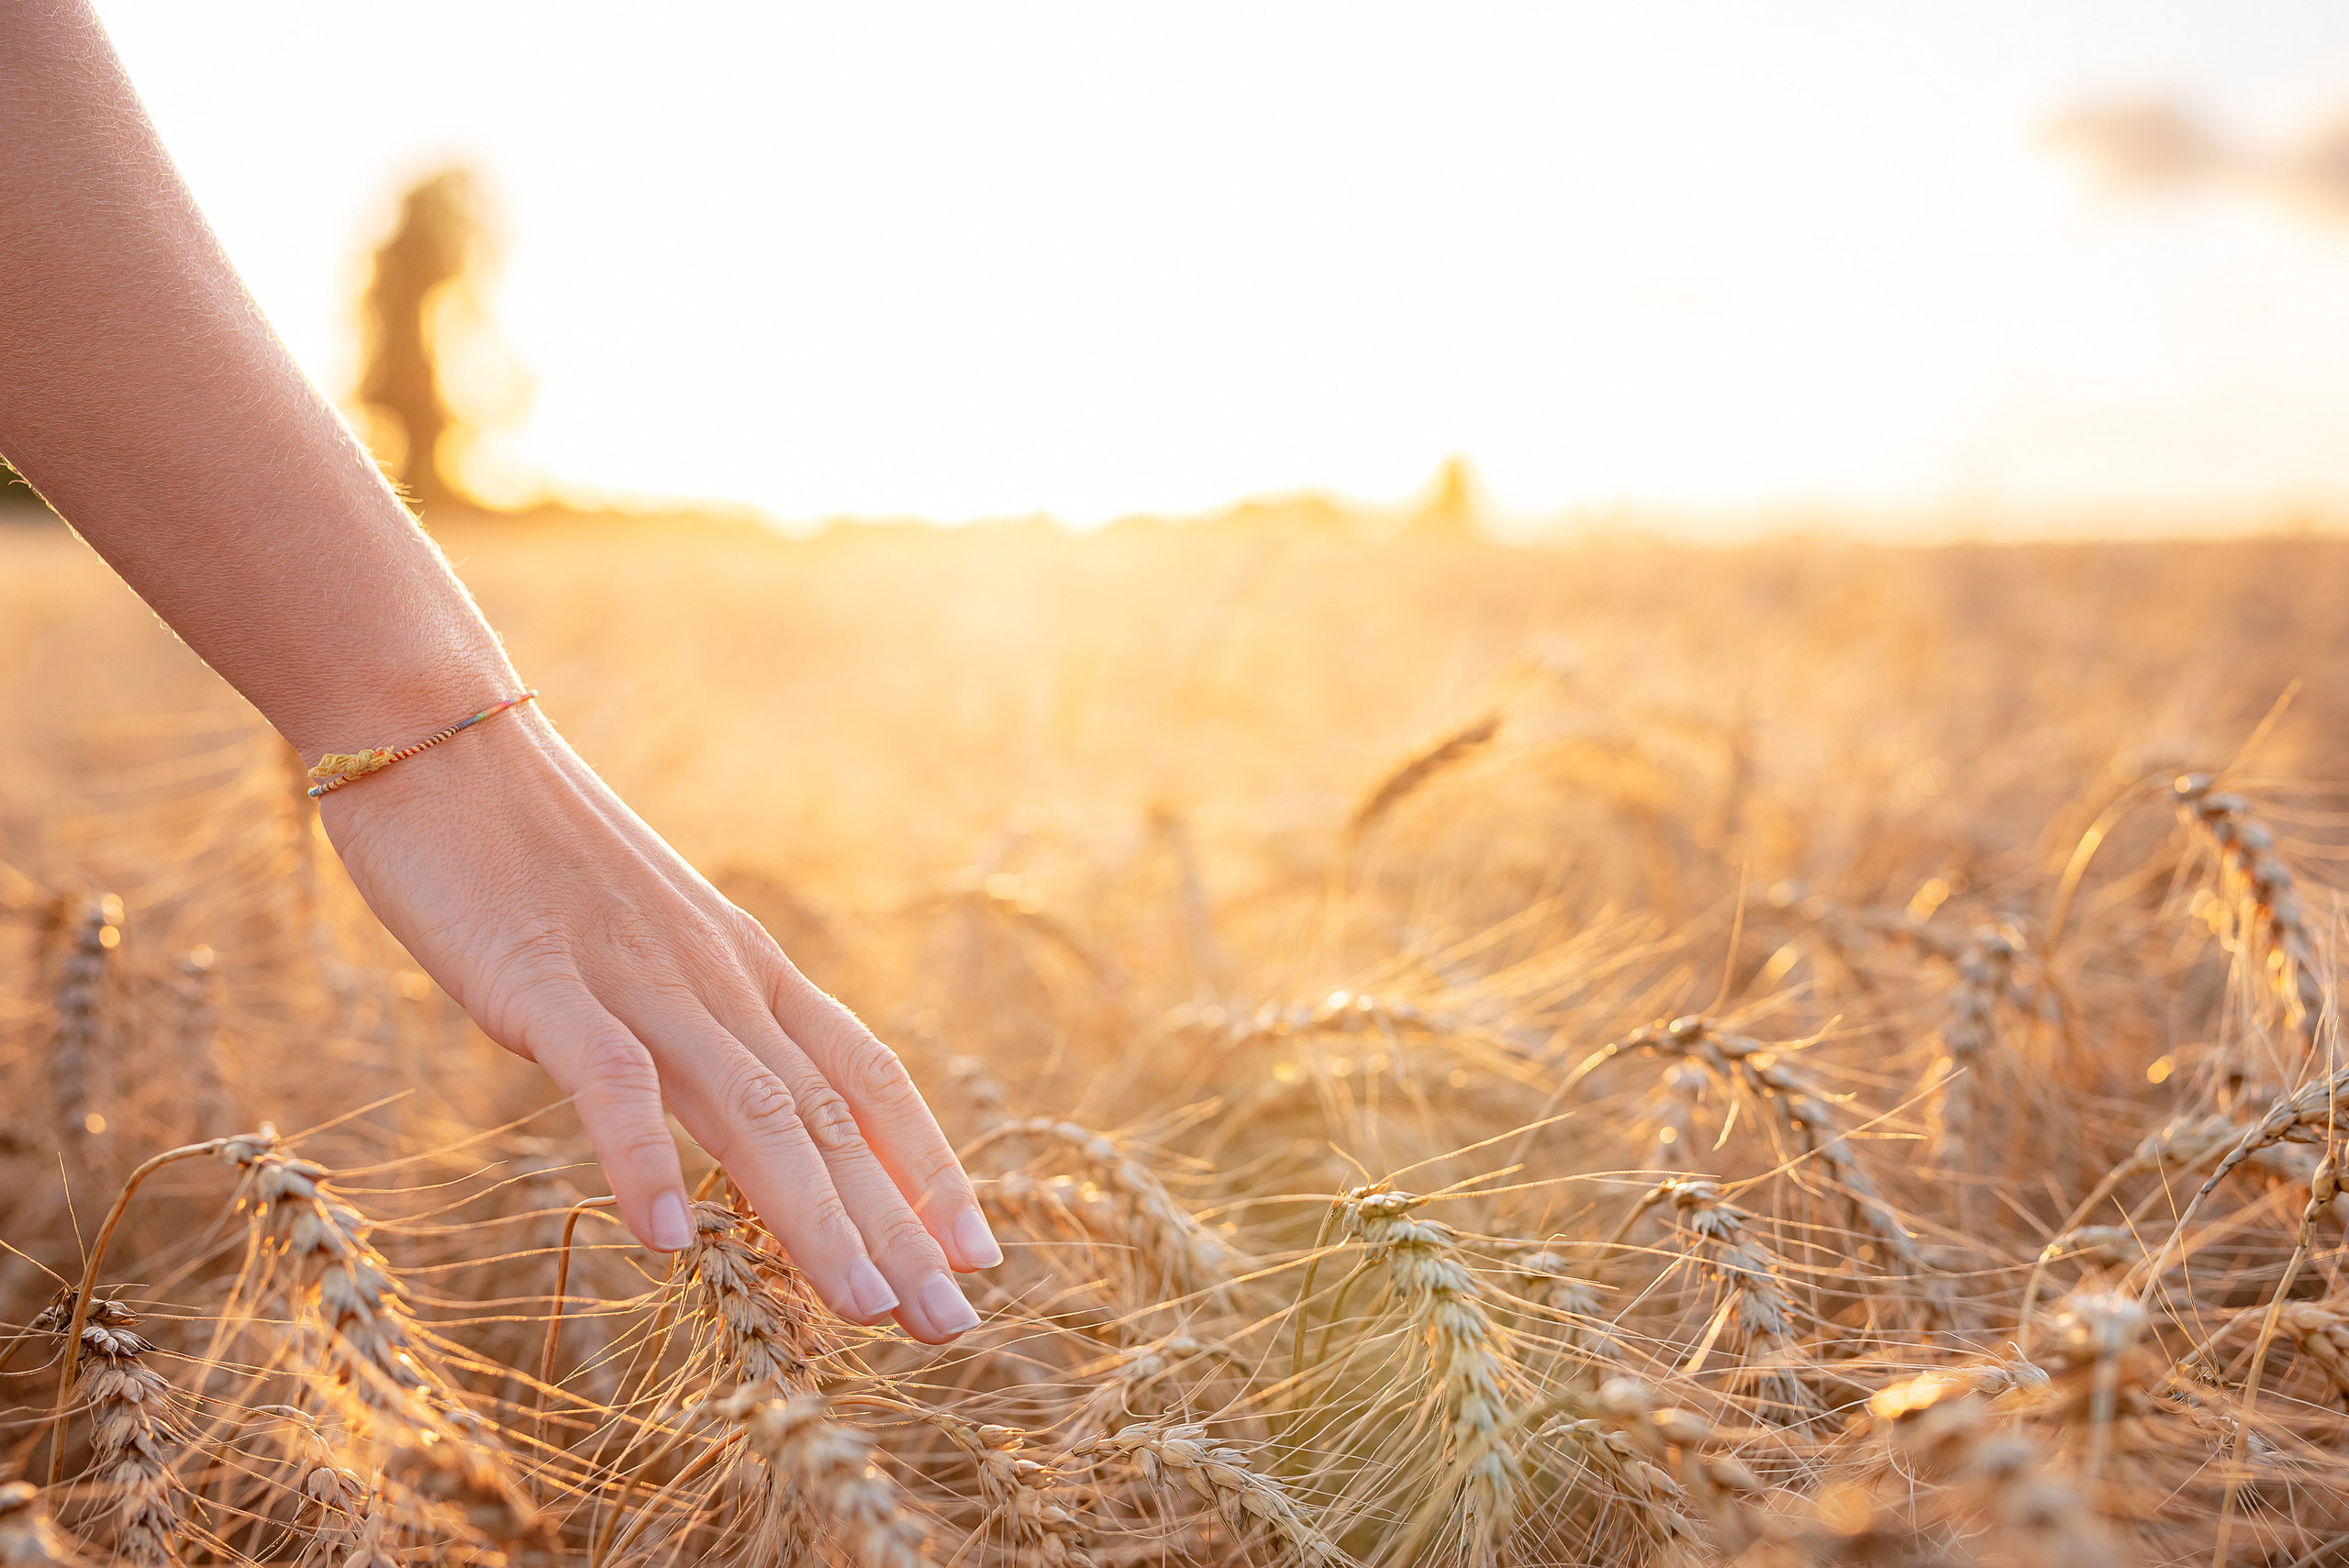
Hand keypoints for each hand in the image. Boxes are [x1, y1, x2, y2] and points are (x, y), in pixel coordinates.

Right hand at [317, 702, 998, 1343]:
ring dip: (812, 1215)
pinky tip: (669, 1244)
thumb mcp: (642, 944)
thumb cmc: (530, 850)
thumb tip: (734, 1104)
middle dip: (896, 1224)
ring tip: (863, 1308)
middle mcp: (718, 977)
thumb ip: (692, 1022)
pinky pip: (610, 1079)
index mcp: (746, 967)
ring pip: (752, 1109)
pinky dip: (643, 1159)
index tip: (980, 1255)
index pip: (867, 1077)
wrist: (436, 734)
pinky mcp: (542, 982)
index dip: (928, 1165)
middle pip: (830, 1114)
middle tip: (950, 1325)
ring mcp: (637, 978)